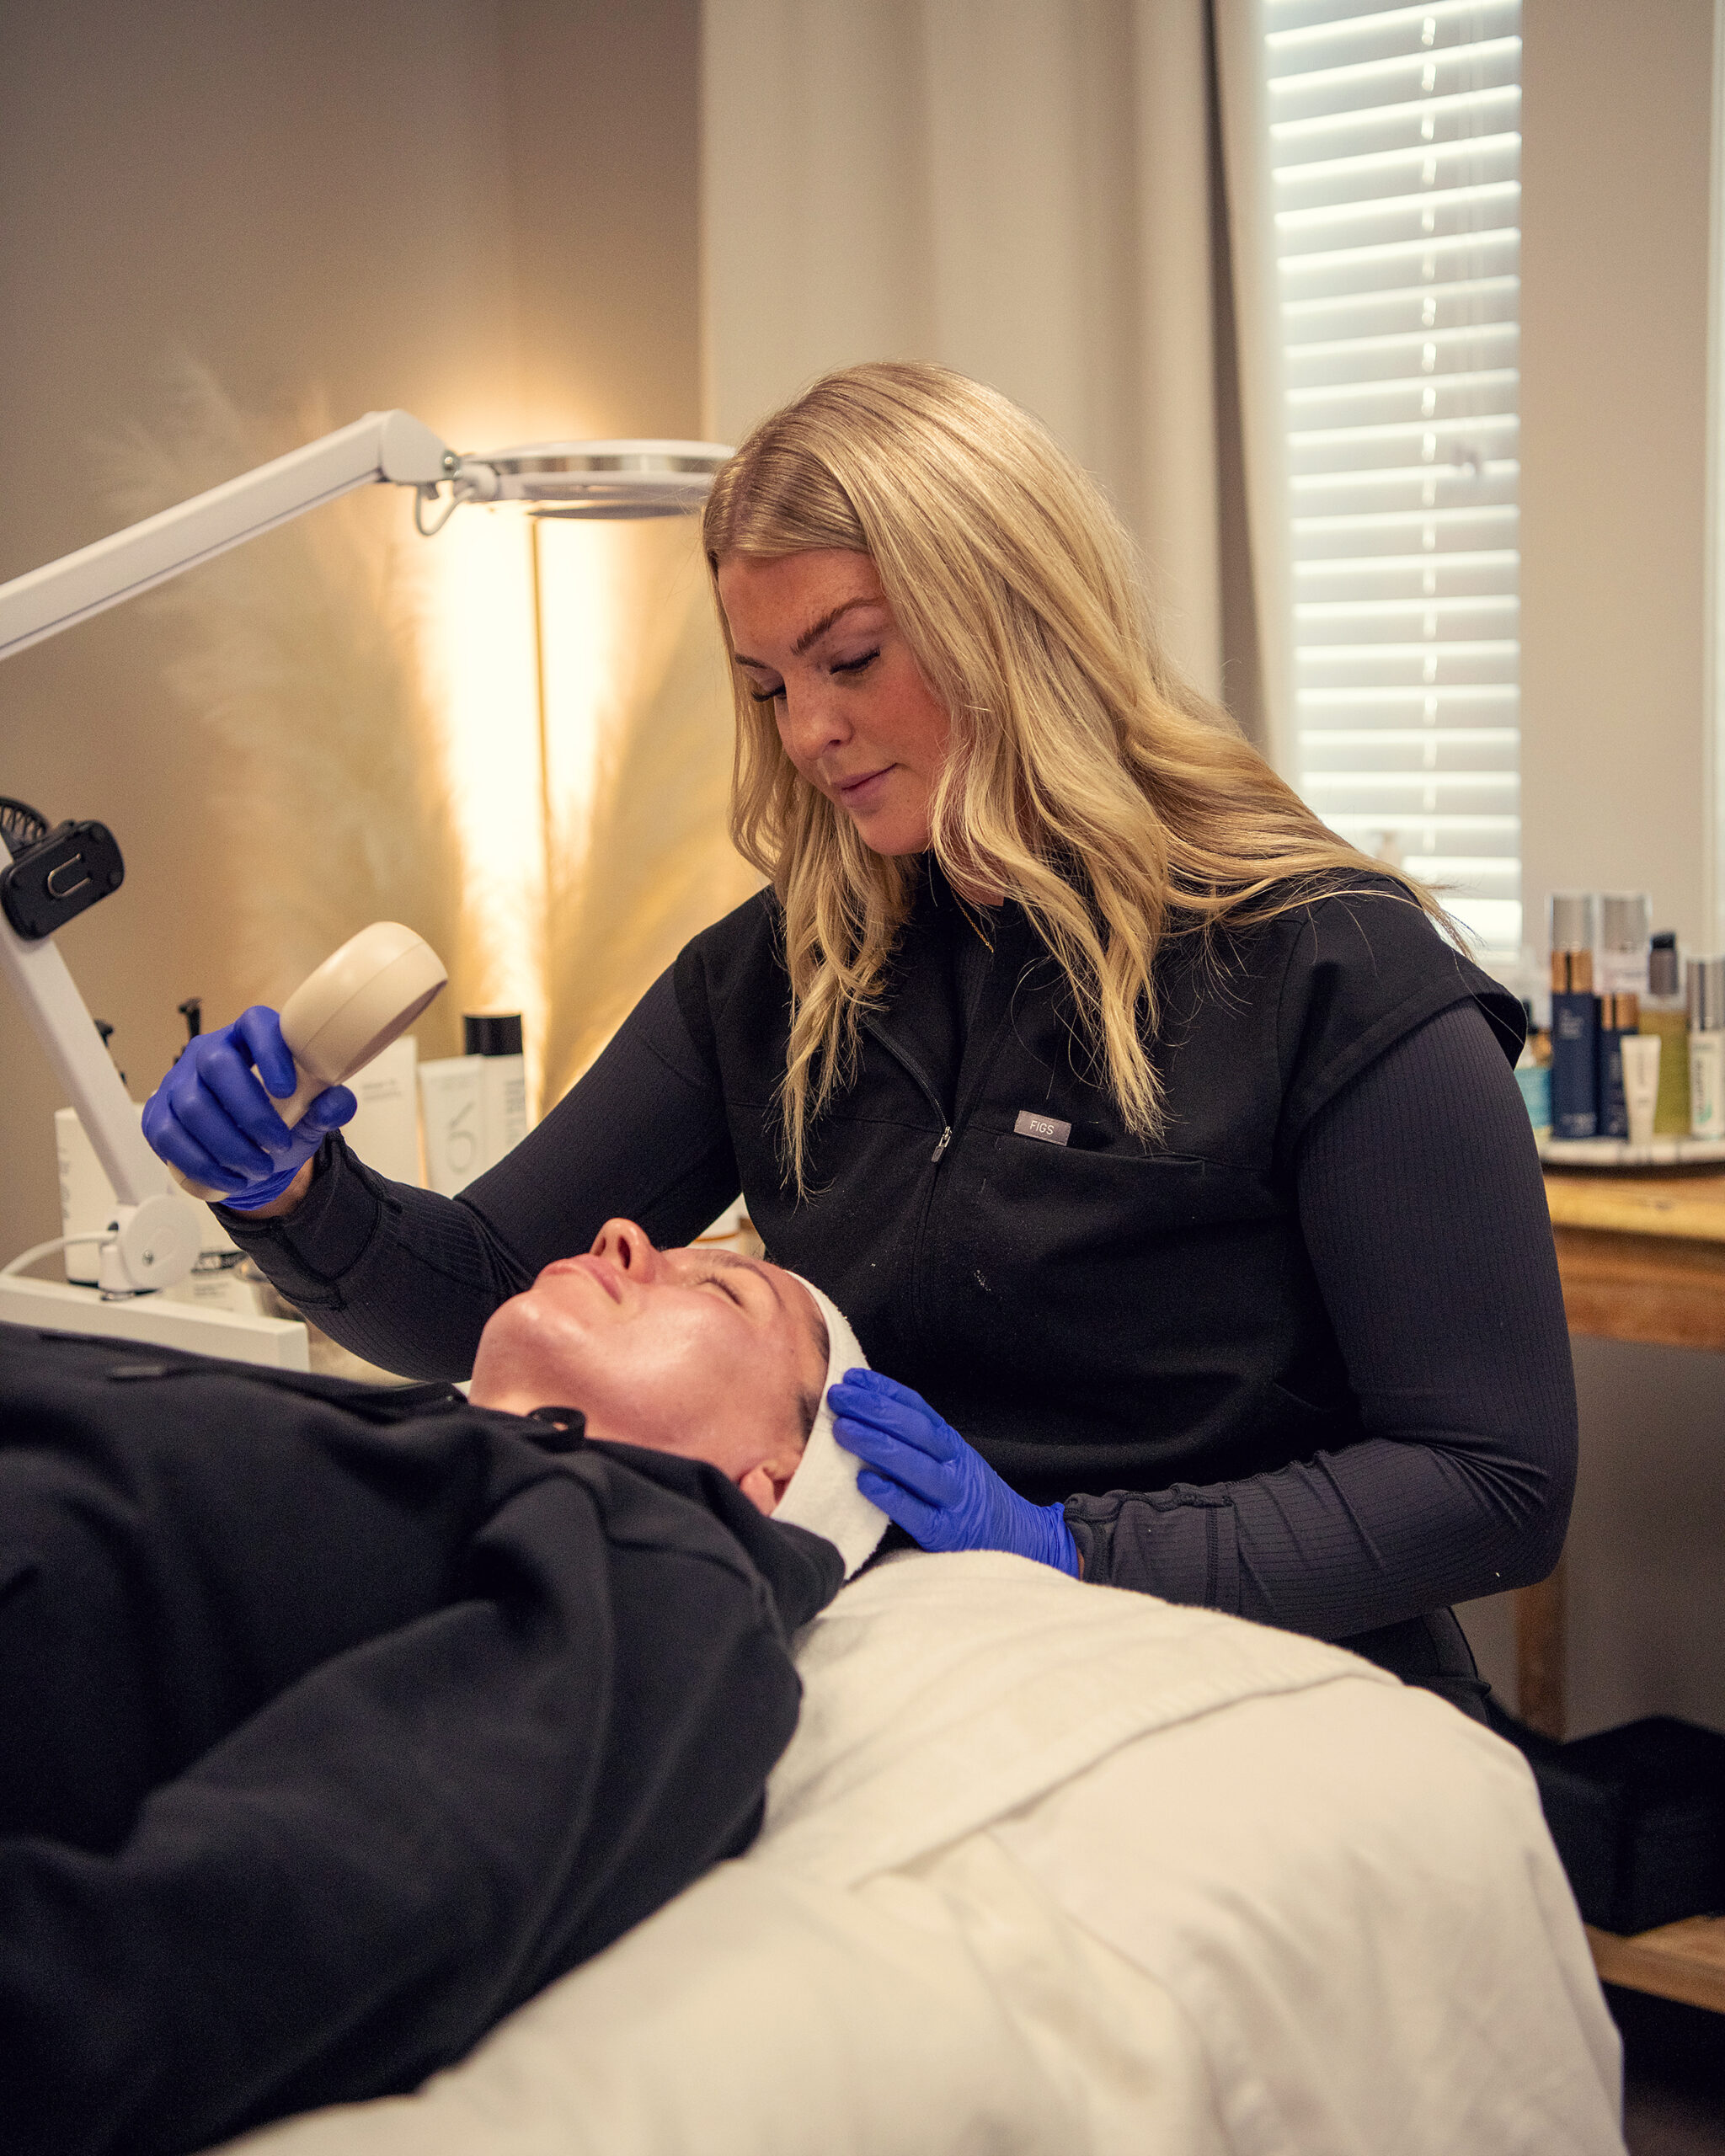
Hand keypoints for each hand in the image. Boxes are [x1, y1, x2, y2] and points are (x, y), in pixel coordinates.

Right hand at [142, 1006, 355, 1210]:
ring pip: (193, 1107)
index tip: (286, 1090)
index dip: (269, 1051)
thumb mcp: (311, 1114)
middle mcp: (207, 1051)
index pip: (255, 1024)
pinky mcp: (158, 1115)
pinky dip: (203, 1164)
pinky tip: (231, 1178)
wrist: (250, 1148)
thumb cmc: (282, 1118)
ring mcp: (177, 1081)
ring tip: (260, 1167)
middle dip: (250, 1111)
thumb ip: (329, 1107)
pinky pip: (171, 1138)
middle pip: (217, 1066)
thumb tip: (336, 1103)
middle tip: (278, 1143)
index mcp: (249, 1038)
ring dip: (230, 1145)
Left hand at [829, 1369, 1078, 1573]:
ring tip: (842, 1430)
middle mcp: (954, 1464)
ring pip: (915, 1466)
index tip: (851, 1377)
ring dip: (876, 1444)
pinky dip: (891, 1496)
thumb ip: (916, 1441)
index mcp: (951, 1443)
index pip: (917, 1408)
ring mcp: (952, 1498)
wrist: (1019, 1539)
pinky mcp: (945, 1533)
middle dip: (874, 1410)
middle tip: (837, 1397)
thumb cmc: (969, 1497)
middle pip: (914, 1431)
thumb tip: (865, 1413)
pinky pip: (916, 1513)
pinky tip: (865, 1482)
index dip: (884, 1390)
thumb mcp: (950, 1459)